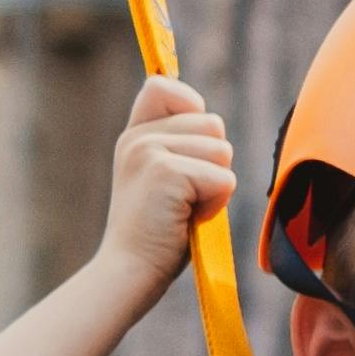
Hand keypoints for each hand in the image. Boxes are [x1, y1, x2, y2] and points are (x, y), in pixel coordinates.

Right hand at [100, 77, 232, 289]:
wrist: (130, 270)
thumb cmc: (157, 232)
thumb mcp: (161, 178)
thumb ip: (178, 145)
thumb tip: (213, 123)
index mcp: (135, 133)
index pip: (163, 85)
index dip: (190, 110)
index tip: (187, 152)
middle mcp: (139, 136)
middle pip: (212, 123)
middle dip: (213, 163)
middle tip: (184, 196)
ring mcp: (149, 150)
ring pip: (222, 150)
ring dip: (215, 185)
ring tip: (184, 207)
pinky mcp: (165, 171)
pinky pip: (223, 178)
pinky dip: (215, 204)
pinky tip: (185, 218)